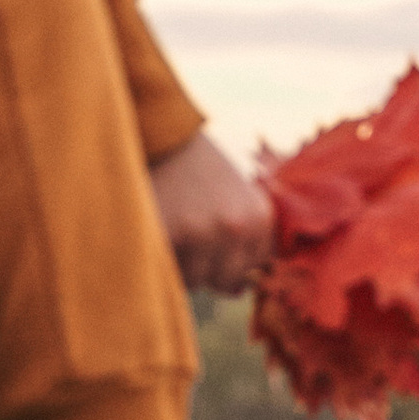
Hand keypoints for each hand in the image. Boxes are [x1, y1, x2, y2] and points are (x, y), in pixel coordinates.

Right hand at [150, 129, 274, 293]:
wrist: (161, 131)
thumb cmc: (197, 164)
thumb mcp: (237, 191)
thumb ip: (247, 236)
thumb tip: (242, 289)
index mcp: (259, 216)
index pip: (251, 268)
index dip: (228, 257)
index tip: (211, 232)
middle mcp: (238, 227)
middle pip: (225, 280)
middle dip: (206, 265)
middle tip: (188, 229)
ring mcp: (204, 234)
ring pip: (195, 280)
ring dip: (181, 263)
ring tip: (172, 226)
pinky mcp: (171, 237)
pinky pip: (168, 273)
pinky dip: (160, 258)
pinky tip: (158, 229)